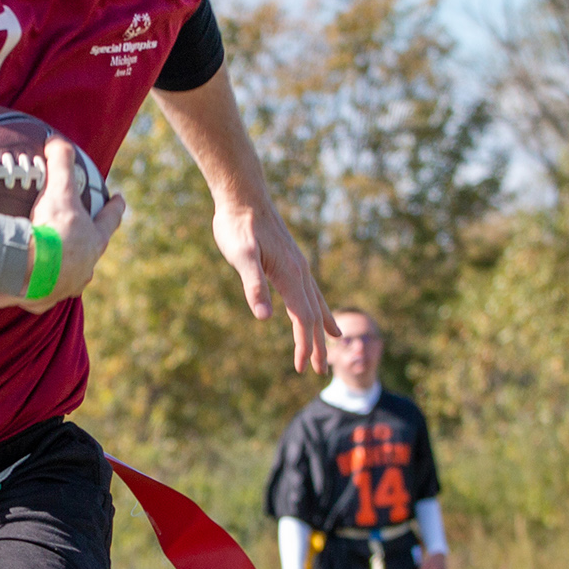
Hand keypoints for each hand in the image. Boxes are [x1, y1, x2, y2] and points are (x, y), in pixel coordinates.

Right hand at [0, 138, 126, 313]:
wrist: (34, 268)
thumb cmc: (53, 231)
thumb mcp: (60, 191)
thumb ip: (62, 163)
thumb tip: (57, 141)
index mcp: (91, 243)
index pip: (109, 221)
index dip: (114, 208)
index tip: (120, 199)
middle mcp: (81, 270)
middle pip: (87, 259)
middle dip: (82, 251)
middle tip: (73, 240)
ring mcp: (60, 288)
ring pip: (57, 282)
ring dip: (46, 275)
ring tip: (30, 268)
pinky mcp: (34, 301)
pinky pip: (12, 298)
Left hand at [212, 200, 335, 373]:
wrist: (243, 196)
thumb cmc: (237, 226)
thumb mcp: (241, 257)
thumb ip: (254, 286)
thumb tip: (265, 318)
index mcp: (291, 275)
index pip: (303, 318)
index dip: (303, 345)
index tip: (301, 368)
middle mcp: (300, 272)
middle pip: (313, 316)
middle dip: (316, 345)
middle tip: (318, 372)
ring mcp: (298, 266)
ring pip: (315, 303)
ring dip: (320, 328)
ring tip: (331, 347)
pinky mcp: (292, 261)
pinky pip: (310, 291)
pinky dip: (318, 307)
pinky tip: (317, 311)